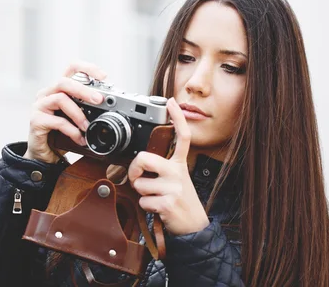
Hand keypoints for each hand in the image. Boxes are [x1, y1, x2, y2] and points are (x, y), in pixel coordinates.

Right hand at [23, 61, 105, 163]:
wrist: (45, 154)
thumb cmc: (61, 133)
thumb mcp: (77, 117)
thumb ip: (88, 108)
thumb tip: (110, 105)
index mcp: (59, 89)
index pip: (71, 68)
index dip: (88, 68)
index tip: (103, 77)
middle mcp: (47, 93)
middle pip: (64, 81)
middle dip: (84, 90)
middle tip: (99, 100)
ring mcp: (40, 106)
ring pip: (60, 98)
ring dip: (78, 113)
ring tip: (87, 126)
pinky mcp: (36, 121)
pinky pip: (57, 121)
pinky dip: (72, 130)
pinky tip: (80, 138)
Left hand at [128, 98, 209, 234]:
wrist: (194, 226)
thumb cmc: (180, 201)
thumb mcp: (176, 179)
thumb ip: (161, 168)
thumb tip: (139, 162)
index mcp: (180, 164)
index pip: (182, 136)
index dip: (177, 118)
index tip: (171, 102)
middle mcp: (177, 172)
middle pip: (144, 158)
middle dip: (135, 170)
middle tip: (138, 177)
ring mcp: (173, 187)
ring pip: (140, 184)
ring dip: (142, 194)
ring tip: (156, 198)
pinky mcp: (167, 202)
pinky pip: (143, 200)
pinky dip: (146, 207)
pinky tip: (159, 208)